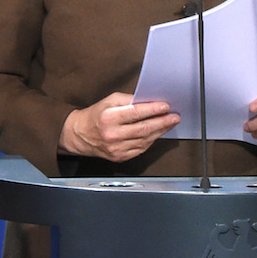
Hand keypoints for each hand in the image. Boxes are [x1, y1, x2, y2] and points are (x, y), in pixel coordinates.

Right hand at [59, 91, 179, 161]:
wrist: (81, 135)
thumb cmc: (96, 115)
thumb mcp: (110, 100)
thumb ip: (129, 100)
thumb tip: (149, 101)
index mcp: (109, 118)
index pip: (136, 113)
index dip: (153, 110)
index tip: (165, 106)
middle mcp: (113, 134)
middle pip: (143, 129)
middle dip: (162, 122)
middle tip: (174, 116)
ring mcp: (116, 148)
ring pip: (144, 140)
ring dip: (160, 131)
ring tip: (169, 123)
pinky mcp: (120, 157)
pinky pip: (141, 149)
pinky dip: (151, 140)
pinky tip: (157, 133)